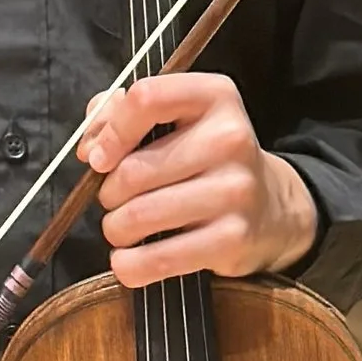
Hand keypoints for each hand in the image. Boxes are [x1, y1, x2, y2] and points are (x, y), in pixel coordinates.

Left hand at [78, 74, 319, 286]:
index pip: (146, 99)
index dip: (110, 131)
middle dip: (109, 192)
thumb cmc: (205, 157)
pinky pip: (160, 258)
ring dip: (116, 228)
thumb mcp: (175, 118)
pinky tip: (127, 260)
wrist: (271, 207)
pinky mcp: (233, 238)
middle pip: (134, 169)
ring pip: (140, 215)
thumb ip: (120, 114)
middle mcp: (231, 137)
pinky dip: (131, 265)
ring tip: (123, 227)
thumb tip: (90, 147)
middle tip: (116, 199)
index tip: (98, 158)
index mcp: (214, 95)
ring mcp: (235, 189)